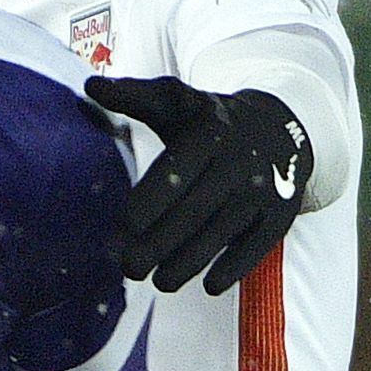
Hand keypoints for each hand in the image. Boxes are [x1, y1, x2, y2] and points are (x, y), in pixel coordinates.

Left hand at [86, 76, 311, 295]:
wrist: (280, 126)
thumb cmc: (209, 121)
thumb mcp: (176, 102)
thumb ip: (133, 97)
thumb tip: (90, 86)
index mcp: (208, 134)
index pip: (175, 173)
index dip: (148, 204)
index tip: (124, 228)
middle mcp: (238, 163)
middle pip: (192, 212)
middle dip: (158, 245)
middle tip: (129, 269)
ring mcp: (262, 191)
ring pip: (220, 234)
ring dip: (187, 264)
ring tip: (160, 282)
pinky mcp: (280, 214)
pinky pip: (256, 247)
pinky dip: (234, 268)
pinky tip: (209, 285)